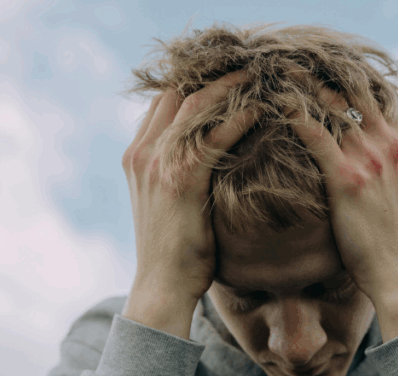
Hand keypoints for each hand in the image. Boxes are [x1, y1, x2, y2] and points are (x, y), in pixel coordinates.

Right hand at [121, 71, 260, 315]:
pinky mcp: (181, 179)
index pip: (163, 101)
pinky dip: (238, 116)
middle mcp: (142, 153)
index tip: (226, 74)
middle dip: (212, 75)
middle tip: (248, 66)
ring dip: (229, 86)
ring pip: (195, 104)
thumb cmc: (176, 252)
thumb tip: (211, 157)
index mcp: (136, 155)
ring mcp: (158, 164)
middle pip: (176, 91)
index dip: (193, 82)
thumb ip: (180, 174)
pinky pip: (213, 135)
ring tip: (259, 75)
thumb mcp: (170, 204)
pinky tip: (260, 107)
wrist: (162, 287)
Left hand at [286, 79, 397, 302]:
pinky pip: (312, 131)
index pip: (380, 91)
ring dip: (301, 84)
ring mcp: (370, 157)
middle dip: (323, 70)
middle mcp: (391, 141)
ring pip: (331, 101)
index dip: (352, 75)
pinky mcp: (346, 176)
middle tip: (293, 59)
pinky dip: (291, 112)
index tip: (325, 65)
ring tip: (275, 72)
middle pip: (355, 87)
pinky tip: (271, 104)